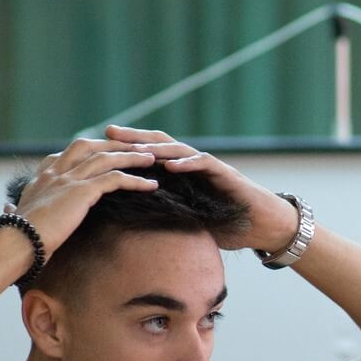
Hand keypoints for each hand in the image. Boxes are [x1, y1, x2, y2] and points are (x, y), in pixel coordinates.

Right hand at [11, 136, 159, 256]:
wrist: (16, 243)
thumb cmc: (16, 237)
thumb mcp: (15, 216)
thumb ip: (14, 208)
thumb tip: (7, 209)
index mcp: (42, 177)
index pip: (69, 153)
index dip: (91, 150)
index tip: (108, 151)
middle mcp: (55, 172)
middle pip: (90, 146)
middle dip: (114, 144)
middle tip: (136, 148)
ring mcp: (68, 179)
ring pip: (107, 158)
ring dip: (132, 157)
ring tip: (152, 159)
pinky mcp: (82, 191)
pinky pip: (115, 179)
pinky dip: (136, 180)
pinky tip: (151, 185)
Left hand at [100, 124, 300, 251]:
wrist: (261, 225)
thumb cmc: (225, 224)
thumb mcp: (187, 220)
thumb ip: (164, 215)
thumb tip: (129, 228)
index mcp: (180, 174)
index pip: (148, 155)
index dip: (125, 150)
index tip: (99, 147)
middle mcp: (192, 164)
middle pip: (159, 143)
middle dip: (134, 137)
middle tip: (109, 131)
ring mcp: (209, 167)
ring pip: (179, 149)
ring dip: (157, 147)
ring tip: (136, 146)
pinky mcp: (226, 174)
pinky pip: (205, 163)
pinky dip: (188, 162)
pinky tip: (171, 164)